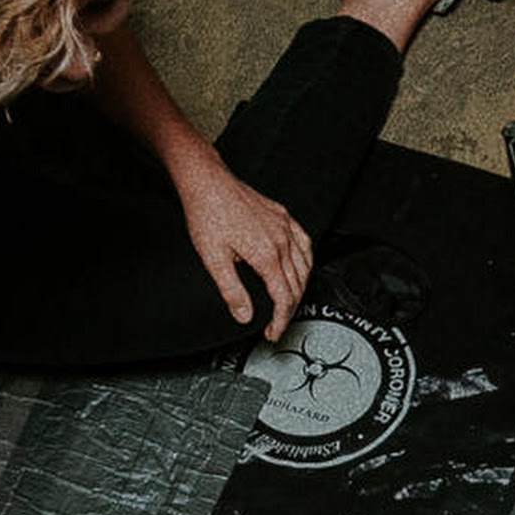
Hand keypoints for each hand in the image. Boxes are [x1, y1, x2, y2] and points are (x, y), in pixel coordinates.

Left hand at [173, 152, 312, 339]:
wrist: (207, 183)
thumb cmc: (208, 214)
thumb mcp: (214, 259)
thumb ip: (232, 291)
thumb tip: (244, 315)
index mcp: (266, 254)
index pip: (283, 297)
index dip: (280, 320)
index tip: (273, 332)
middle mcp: (281, 240)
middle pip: (297, 285)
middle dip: (289, 310)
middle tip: (277, 324)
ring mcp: (284, 226)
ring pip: (305, 266)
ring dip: (299, 289)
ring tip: (288, 304)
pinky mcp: (282, 216)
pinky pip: (305, 243)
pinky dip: (306, 261)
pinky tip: (301, 267)